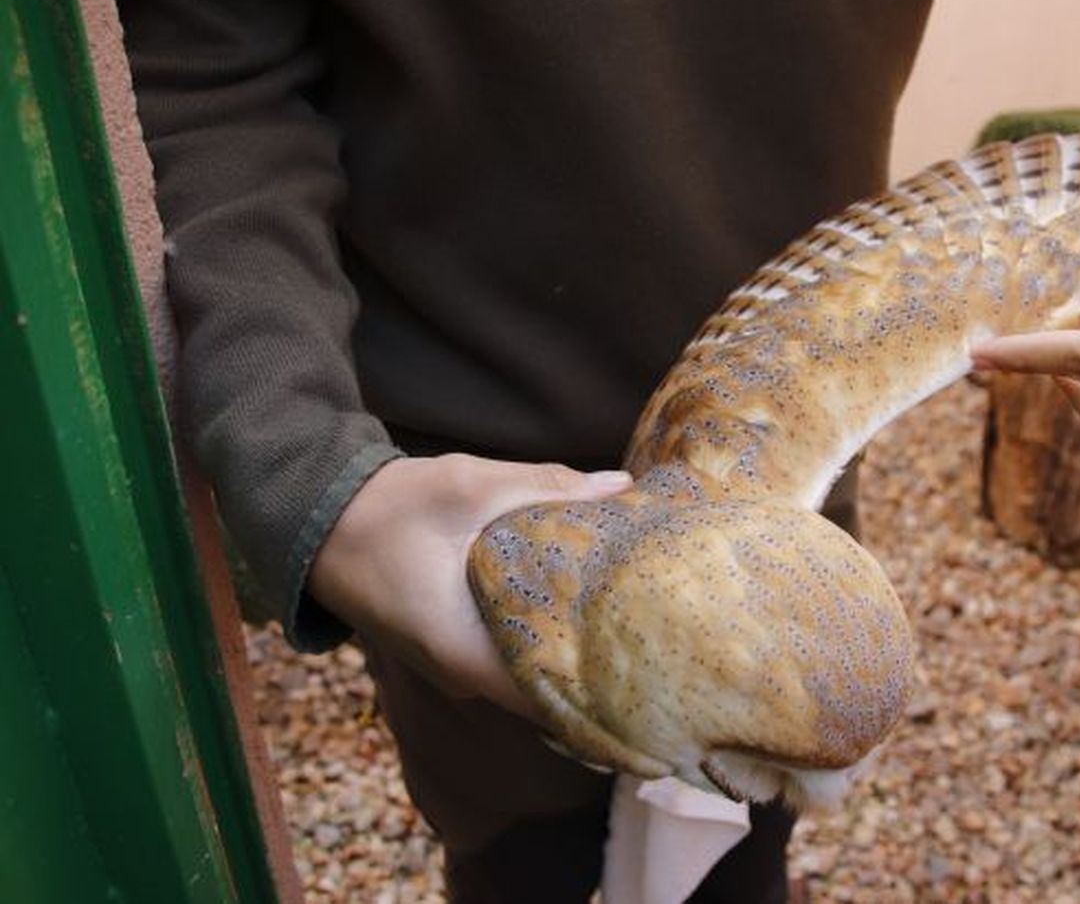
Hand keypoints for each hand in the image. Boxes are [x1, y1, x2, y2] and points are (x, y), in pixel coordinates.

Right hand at [308, 454, 632, 715]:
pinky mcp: (450, 647)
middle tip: (656, 636)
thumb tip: (621, 487)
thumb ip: (547, 487)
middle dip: (598, 666)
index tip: (651, 669)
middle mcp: (461, 675)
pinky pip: (509, 656)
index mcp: (464, 652)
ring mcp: (453, 666)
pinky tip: (581, 606)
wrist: (315, 519)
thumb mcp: (469, 486)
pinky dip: (543, 637)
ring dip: (571, 649)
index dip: (603, 689)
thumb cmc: (387, 508)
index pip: (550, 699)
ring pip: (527, 673)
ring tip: (631, 619)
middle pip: (546, 689)